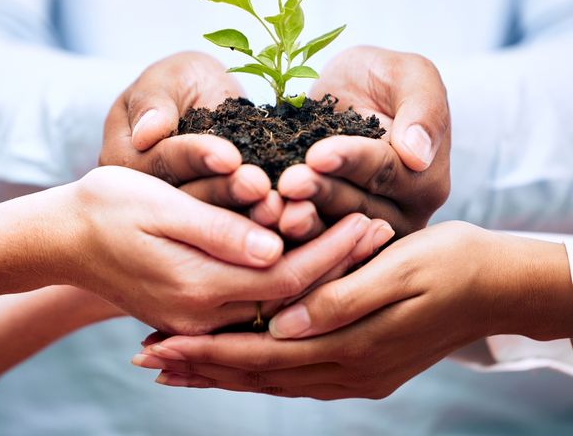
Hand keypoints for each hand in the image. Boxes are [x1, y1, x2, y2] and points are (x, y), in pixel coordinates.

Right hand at [52, 166, 388, 334]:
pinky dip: (291, 274)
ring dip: (321, 267)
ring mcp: (200, 314)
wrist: (63, 236)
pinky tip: (316, 252)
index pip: (287, 275)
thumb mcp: (160, 209)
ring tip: (362, 238)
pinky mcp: (196, 305)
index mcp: (198, 288)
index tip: (369, 220)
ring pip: (278, 298)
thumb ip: (218, 232)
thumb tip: (275, 245)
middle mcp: (204, 312)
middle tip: (382, 230)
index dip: (331, 249)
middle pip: (291, 294)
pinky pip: (257, 297)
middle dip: (339, 261)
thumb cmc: (108, 209)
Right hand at [100, 51, 271, 206]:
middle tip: (259, 186)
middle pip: (187, 199)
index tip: (229, 156)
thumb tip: (145, 134)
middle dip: (226, 191)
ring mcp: (182, 210)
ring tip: (276, 205)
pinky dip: (261, 219)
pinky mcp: (215, 215)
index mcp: (125, 163)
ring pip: (213, 218)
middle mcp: (150, 196)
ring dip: (246, 213)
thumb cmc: (180, 80)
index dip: (195, 158)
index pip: (161, 163)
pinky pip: (237, 220)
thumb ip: (153, 102)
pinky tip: (285, 214)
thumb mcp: (164, 78)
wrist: (205, 99)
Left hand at [134, 222, 572, 398]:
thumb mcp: (397, 271)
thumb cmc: (448, 266)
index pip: (262, 353)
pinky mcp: (363, 363)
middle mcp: (347, 369)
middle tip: (149, 359)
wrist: (496, 285)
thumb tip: (282, 322)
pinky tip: (242, 362)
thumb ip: (340, 299)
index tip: (158, 344)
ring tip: (179, 367)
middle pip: (259, 373)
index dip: (208, 350)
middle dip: (201, 366)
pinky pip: (298, 373)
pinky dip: (261, 369)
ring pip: (274, 377)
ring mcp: (356, 372)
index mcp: (352, 345)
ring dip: (225, 371)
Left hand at [277, 46, 450, 237]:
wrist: (345, 92)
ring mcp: (362, 228)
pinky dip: (283, 223)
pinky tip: (261, 213)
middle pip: (358, 207)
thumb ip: (424, 108)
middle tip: (288, 182)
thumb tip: (419, 155)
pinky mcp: (328, 229)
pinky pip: (308, 232)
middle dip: (321, 192)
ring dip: (302, 218)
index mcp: (426, 182)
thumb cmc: (382, 77)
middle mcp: (398, 214)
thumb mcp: (411, 75)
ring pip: (332, 228)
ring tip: (273, 205)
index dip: (351, 162)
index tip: (318, 154)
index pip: (387, 172)